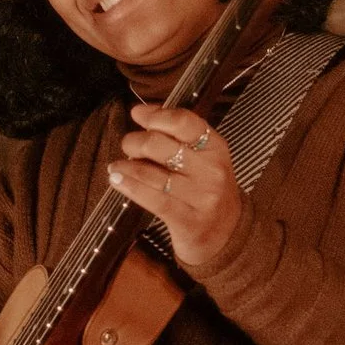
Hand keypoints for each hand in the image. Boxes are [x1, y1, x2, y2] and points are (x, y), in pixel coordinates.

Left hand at [109, 103, 244, 269]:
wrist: (227, 233)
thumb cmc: (207, 189)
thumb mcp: (202, 157)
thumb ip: (176, 132)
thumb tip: (141, 111)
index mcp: (215, 147)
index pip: (184, 122)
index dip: (155, 116)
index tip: (138, 115)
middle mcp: (211, 170)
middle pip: (160, 145)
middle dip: (135, 142)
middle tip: (129, 147)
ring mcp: (201, 197)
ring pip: (151, 173)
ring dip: (126, 166)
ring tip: (117, 166)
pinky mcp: (187, 220)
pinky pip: (151, 198)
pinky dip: (129, 186)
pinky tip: (117, 180)